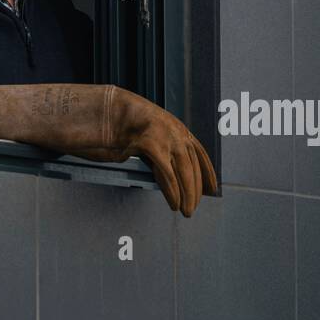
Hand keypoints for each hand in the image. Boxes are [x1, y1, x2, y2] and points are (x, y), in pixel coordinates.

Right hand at [75, 89, 217, 216]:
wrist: (105, 109)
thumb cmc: (121, 124)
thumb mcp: (148, 134)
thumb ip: (160, 149)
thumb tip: (167, 170)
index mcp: (176, 127)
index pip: (199, 153)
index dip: (208, 172)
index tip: (213, 189)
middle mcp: (175, 131)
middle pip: (192, 165)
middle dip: (195, 189)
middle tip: (192, 208)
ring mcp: (164, 136)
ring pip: (184, 171)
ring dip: (187, 194)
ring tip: (185, 210)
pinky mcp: (151, 144)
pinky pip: (167, 174)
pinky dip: (172, 191)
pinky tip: (173, 202)